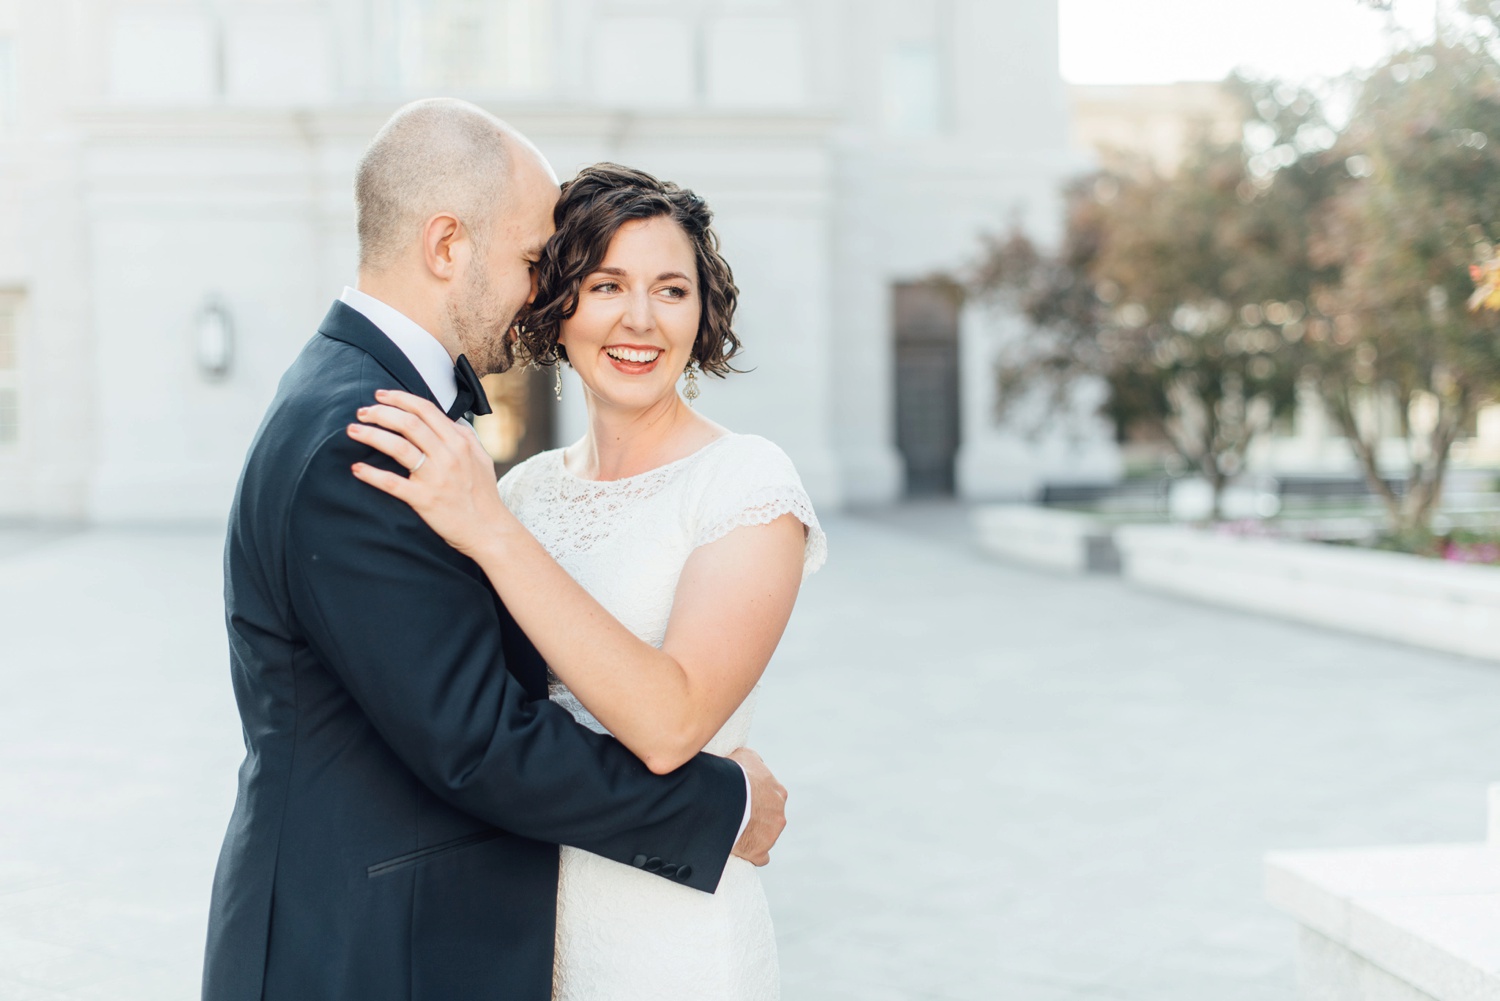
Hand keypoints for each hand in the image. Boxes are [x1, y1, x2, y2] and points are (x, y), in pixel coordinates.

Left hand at [348, 389, 517, 555]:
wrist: (488, 530)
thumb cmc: (483, 495)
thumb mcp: (482, 458)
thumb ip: (466, 436)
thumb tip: (450, 420)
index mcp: (460, 442)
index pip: (425, 410)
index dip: (399, 398)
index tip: (381, 395)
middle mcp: (448, 456)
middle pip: (408, 423)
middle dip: (380, 413)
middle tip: (362, 412)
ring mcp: (436, 478)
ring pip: (398, 447)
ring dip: (371, 435)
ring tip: (353, 431)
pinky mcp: (424, 500)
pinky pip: (393, 483)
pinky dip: (372, 474)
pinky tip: (357, 468)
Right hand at [728, 747, 786, 865]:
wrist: (723, 797)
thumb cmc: (733, 774)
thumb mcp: (745, 756)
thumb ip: (755, 762)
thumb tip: (756, 764)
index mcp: (778, 793)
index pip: (771, 798)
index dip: (755, 800)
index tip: (742, 800)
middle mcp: (779, 814)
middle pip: (769, 819)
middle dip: (755, 818)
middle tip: (735, 816)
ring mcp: (771, 835)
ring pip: (764, 837)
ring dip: (752, 835)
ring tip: (732, 830)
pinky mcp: (759, 851)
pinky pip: (760, 857)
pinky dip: (752, 855)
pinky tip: (742, 851)